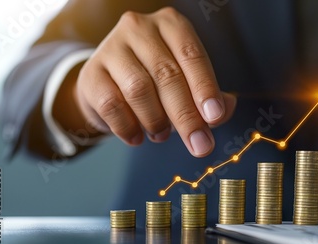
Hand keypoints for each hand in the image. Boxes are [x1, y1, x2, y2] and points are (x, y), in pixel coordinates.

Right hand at [73, 7, 235, 156]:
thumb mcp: (186, 81)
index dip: (205, 88)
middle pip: (167, 75)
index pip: (191, 55)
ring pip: (139, 90)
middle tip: (200, 145)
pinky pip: (112, 105)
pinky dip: (129, 127)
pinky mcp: (91, 74)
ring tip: (162, 135)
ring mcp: (111, 48)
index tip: (214, 117)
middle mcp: (139, 28)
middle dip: (186, 116)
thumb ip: (209, 96)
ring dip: (156, 121)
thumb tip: (226, 109)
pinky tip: (137, 136)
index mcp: (171, 24)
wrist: (108, 84)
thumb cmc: (156, 80)